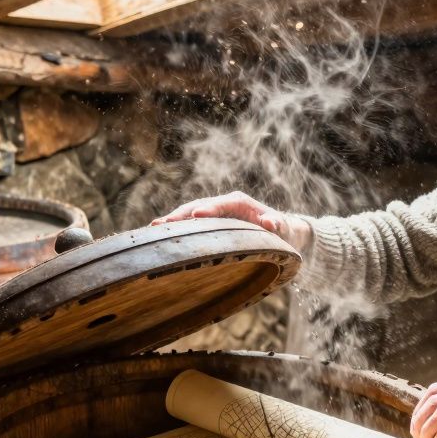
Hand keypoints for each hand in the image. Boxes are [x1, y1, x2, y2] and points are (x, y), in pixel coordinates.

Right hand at [150, 191, 311, 251]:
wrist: (278, 229)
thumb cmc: (281, 229)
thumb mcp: (282, 227)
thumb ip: (276, 224)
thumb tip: (272, 223)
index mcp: (239, 202)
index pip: (220, 205)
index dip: (208, 210)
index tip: (196, 217)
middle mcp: (223, 203)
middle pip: (198, 207)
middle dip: (180, 215)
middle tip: (162, 225)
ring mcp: (214, 211)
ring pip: (189, 213)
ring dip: (173, 221)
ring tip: (153, 229)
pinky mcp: (209, 221)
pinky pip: (190, 222)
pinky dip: (176, 227)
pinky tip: (159, 235)